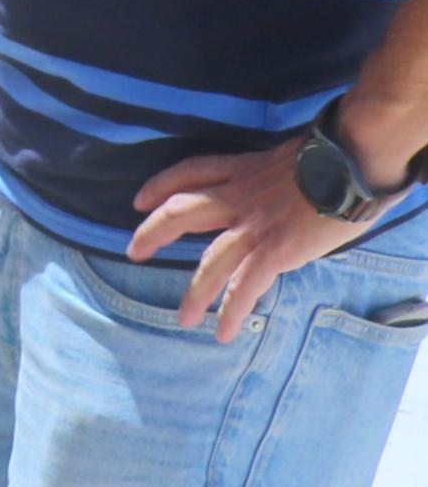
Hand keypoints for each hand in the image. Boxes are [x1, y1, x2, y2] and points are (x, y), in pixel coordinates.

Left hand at [130, 136, 368, 339]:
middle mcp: (240, 197)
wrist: (353, 160)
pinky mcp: (276, 249)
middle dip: (153, 233)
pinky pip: (246, 285)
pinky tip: (224, 331)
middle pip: (181, 212)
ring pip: (210, 261)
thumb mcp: (293, 156)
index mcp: (244, 171)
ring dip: (195, 293)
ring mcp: (254, 225)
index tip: (141, 200)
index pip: (191, 172)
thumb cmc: (337, 155)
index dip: (161, 185)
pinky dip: (232, 310)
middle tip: (134, 252)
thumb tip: (286, 190)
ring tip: (183, 318)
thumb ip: (277, 176)